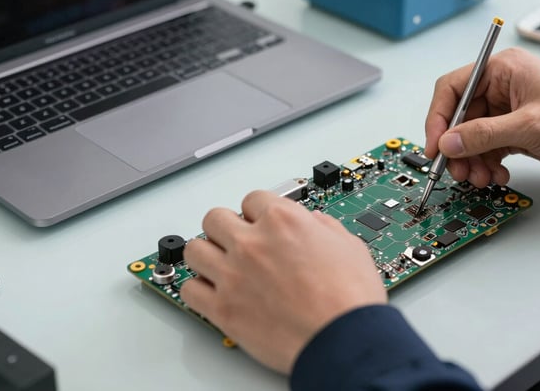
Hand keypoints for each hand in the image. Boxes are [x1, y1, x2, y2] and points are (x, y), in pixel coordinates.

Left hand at [180, 191, 386, 373]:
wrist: (343, 341)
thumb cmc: (350, 299)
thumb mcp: (349, 245)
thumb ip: (324, 227)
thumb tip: (314, 223)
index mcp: (283, 221)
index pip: (252, 199)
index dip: (258, 212)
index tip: (259, 222)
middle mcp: (252, 243)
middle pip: (214, 218)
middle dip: (227, 228)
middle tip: (237, 241)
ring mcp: (233, 275)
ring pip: (194, 250)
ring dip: (207, 255)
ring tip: (220, 264)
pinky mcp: (222, 309)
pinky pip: (189, 290)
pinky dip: (198, 290)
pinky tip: (213, 292)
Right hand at [424, 47, 539, 186]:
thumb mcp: (530, 125)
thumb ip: (484, 135)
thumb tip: (449, 143)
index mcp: (502, 70)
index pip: (453, 88)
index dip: (438, 118)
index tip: (435, 146)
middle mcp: (501, 88)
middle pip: (459, 118)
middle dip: (457, 147)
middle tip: (458, 170)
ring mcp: (508, 111)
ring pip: (471, 138)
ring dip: (472, 161)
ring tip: (481, 177)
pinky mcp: (516, 132)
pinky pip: (488, 149)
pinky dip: (487, 165)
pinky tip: (498, 175)